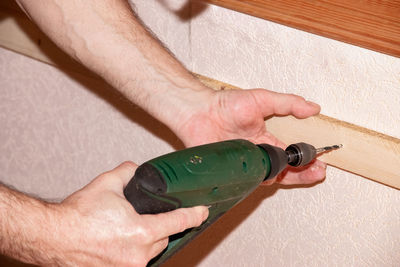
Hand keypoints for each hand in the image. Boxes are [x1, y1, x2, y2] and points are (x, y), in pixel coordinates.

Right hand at [49, 162, 207, 266]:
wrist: (52, 237)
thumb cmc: (77, 216)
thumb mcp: (107, 184)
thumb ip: (127, 172)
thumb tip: (135, 169)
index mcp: (141, 232)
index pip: (179, 222)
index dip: (194, 215)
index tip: (203, 211)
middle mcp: (138, 255)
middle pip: (164, 237)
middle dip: (162, 225)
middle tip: (150, 215)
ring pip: (151, 251)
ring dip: (148, 239)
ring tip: (129, 227)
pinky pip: (136, 261)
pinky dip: (135, 250)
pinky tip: (122, 240)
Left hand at [176, 89, 325, 184]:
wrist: (199, 112)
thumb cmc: (226, 105)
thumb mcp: (262, 99)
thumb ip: (288, 104)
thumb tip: (313, 108)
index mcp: (265, 139)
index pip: (290, 154)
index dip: (305, 159)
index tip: (320, 160)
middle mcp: (257, 154)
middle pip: (284, 170)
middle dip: (303, 173)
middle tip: (318, 172)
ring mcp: (245, 165)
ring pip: (270, 178)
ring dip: (288, 177)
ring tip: (304, 172)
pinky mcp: (232, 172)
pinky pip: (249, 183)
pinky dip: (262, 182)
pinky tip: (275, 178)